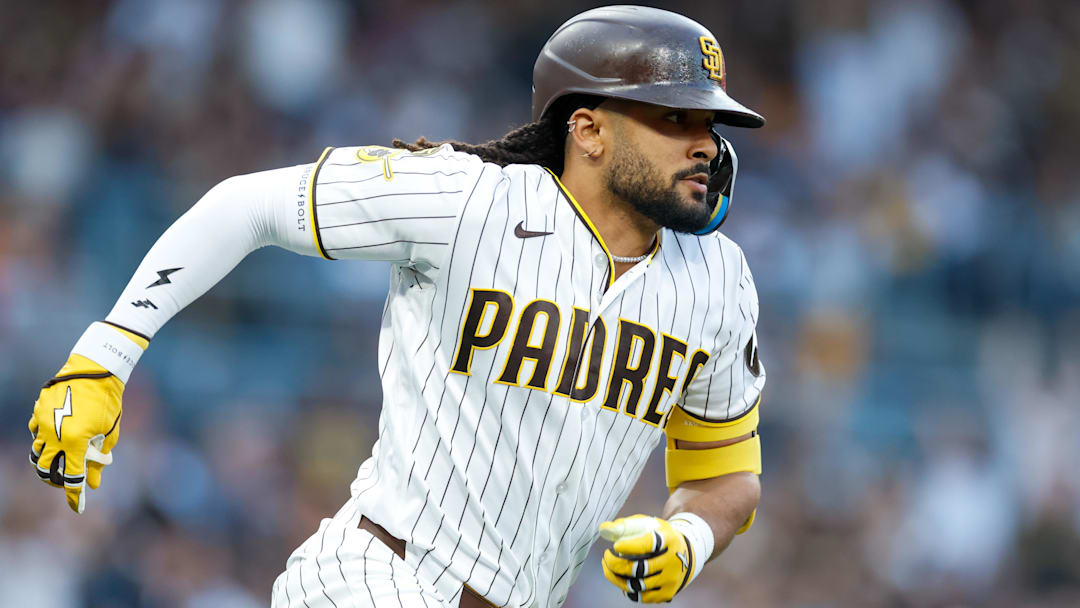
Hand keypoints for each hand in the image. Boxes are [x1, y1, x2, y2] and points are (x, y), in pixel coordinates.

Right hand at [29, 354, 124, 513]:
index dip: (75, 496)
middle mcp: (54, 435)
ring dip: (48, 461)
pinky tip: (56, 439)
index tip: (78, 508)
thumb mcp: (108, 432)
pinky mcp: (37, 412)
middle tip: (66, 482)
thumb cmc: (108, 401)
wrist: (95, 371)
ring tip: (61, 461)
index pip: (73, 478)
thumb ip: (98, 461)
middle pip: (46, 470)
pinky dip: (44, 441)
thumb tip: (93, 484)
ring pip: (37, 453)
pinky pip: (35, 433)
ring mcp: (42, 423)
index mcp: (75, 442)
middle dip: (55, 480)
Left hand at [599, 514, 695, 602]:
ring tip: (608, 567)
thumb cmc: (659, 536)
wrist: (685, 553)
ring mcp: (670, 579)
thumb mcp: (647, 524)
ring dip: (616, 578)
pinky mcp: (667, 593)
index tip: (615, 546)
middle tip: (606, 556)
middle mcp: (672, 561)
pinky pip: (642, 597)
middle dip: (616, 563)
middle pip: (640, 568)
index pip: (649, 544)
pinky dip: (627, 590)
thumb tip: (604, 529)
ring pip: (638, 585)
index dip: (629, 546)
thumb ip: (625, 525)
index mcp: (668, 539)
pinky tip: (621, 579)